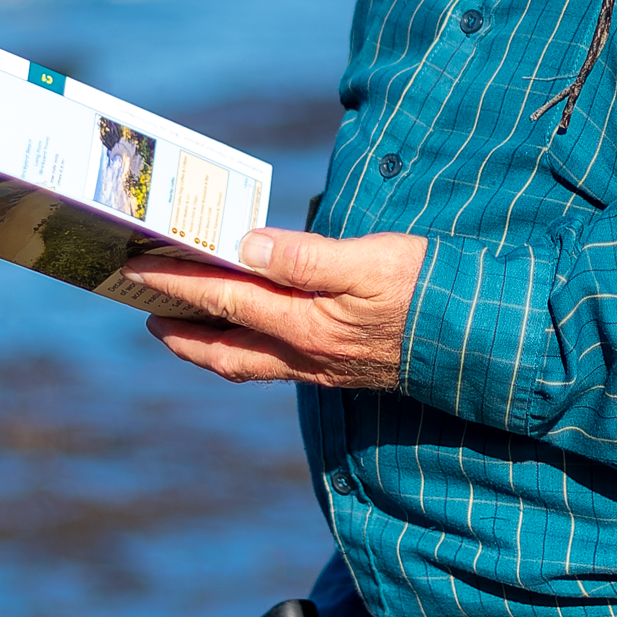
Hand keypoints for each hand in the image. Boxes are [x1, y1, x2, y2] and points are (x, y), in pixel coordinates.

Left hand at [124, 229, 425, 390]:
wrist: (479, 341)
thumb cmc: (427, 292)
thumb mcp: (368, 260)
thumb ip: (304, 257)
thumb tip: (244, 247)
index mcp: (305, 324)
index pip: (223, 298)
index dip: (175, 282)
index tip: (136, 266)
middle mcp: (305, 354)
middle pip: (222, 350)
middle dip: (179, 332)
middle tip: (143, 311)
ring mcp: (321, 368)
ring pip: (246, 363)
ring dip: (206, 346)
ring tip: (181, 326)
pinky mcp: (339, 370)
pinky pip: (274, 365)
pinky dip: (245, 350)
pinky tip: (248, 334)